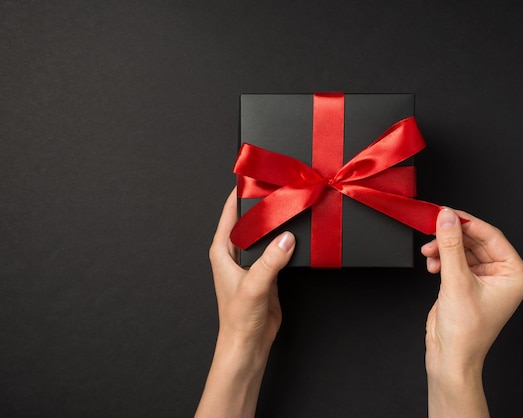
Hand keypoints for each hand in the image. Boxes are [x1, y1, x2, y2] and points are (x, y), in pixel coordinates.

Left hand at [195, 188, 294, 417]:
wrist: (249, 343)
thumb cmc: (239, 317)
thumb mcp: (254, 286)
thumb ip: (270, 261)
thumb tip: (287, 238)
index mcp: (222, 250)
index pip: (230, 212)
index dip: (241, 193)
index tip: (256, 176)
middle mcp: (236, 252)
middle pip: (251, 220)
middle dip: (265, 206)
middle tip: (283, 188)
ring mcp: (253, 261)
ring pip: (266, 234)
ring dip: (278, 224)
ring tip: (293, 206)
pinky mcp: (268, 272)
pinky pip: (278, 249)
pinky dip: (287, 241)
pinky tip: (300, 232)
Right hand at [422, 208, 522, 416]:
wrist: (450, 356)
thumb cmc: (465, 331)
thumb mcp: (456, 281)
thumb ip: (450, 245)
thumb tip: (446, 218)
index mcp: (515, 274)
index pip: (492, 236)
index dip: (467, 222)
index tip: (446, 213)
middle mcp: (502, 275)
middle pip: (475, 240)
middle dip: (451, 236)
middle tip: (433, 228)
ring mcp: (484, 278)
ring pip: (462, 249)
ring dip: (444, 248)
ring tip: (429, 252)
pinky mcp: (467, 282)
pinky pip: (454, 259)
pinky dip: (441, 258)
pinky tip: (432, 264)